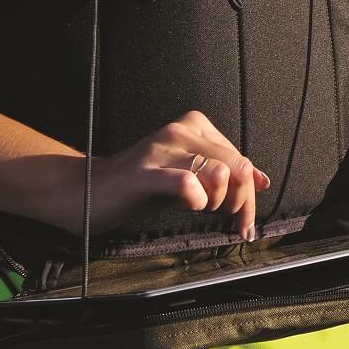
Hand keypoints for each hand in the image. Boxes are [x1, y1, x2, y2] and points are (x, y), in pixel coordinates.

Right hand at [66, 110, 271, 240]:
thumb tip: (262, 180)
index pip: (240, 158)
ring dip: (218, 201)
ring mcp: (161, 150)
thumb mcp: (189, 176)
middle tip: (231, 222)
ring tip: (203, 210)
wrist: (86, 192)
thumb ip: (225, 175)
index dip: (249, 191)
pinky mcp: (144, 174)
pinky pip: (187, 183)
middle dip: (240, 201)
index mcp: (195, 126)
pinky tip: (190, 206)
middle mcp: (180, 131)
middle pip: (235, 167)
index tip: (244, 219)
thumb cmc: (140, 186)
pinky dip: (197, 199)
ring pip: (219, 172)